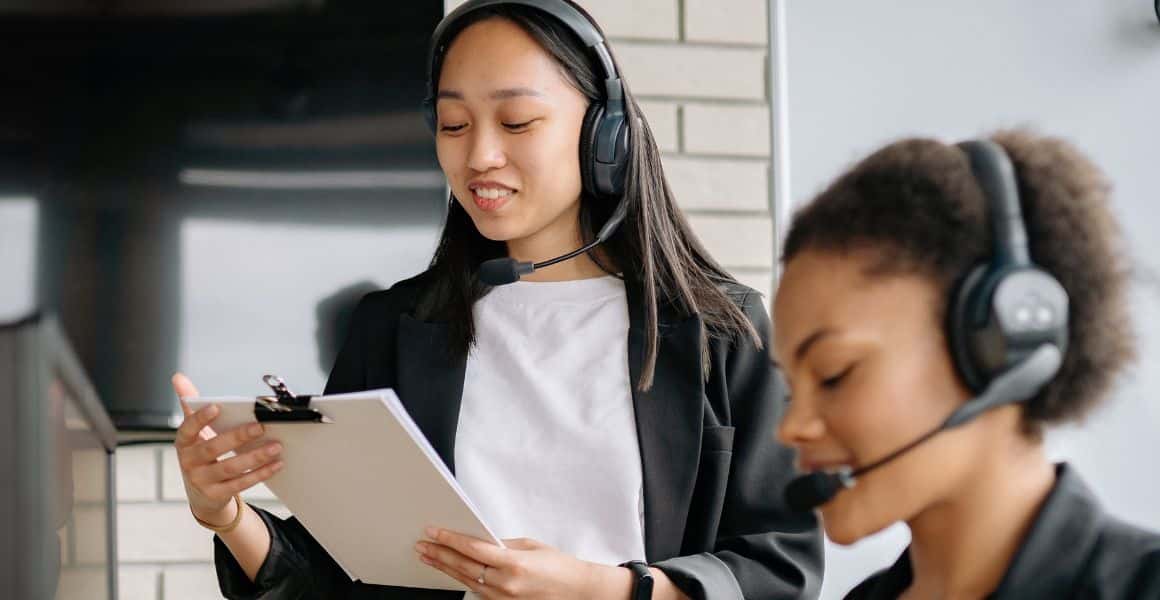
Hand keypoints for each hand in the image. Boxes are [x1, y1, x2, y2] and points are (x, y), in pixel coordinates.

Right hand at [172, 372, 283, 525]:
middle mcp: (189, 463)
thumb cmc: (201, 455)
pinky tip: (276, 464)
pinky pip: (240, 484)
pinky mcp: (216, 495)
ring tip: (276, 446)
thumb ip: (191, 405)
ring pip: (230, 468)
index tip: (216, 407)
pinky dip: (260, 474)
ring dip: (255, 457)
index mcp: (184, 443)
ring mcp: (201, 481)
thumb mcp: (194, 432)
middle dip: (238, 437)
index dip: (200, 419)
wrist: (201, 493)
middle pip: (213, 449)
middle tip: (260, 426)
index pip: (187, 429)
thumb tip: (178, 377)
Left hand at [415, 528, 618, 598]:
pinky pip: (477, 591)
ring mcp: (503, 599)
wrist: (578, 592)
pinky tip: (451, 571)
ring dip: (445, 568)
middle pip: (463, 566)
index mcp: (513, 564)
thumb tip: (480, 539)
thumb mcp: (531, 546)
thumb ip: (503, 544)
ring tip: (429, 556)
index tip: (434, 532)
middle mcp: (505, 584)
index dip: (449, 539)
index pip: (472, 549)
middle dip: (440, 554)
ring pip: (466, 580)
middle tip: (422, 544)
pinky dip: (462, 579)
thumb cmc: (560, 567)